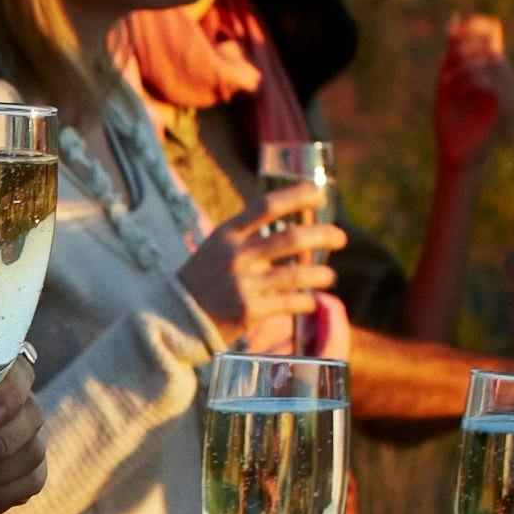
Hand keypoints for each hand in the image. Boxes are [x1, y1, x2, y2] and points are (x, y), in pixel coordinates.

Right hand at [184, 196, 346, 352]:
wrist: (172, 318)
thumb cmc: (202, 281)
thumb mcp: (216, 248)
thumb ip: (246, 237)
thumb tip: (291, 229)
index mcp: (227, 234)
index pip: (266, 206)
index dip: (297, 196)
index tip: (320, 194)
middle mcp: (236, 256)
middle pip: (291, 238)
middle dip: (323, 235)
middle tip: (341, 237)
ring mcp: (243, 284)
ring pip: (297, 274)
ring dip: (321, 274)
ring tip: (330, 276)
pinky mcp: (249, 311)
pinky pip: (290, 302)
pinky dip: (306, 301)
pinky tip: (311, 301)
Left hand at [427, 11, 513, 162]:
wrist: (454, 155)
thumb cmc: (450, 121)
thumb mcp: (446, 81)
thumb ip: (452, 52)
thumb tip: (455, 17)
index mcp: (490, 69)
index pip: (492, 33)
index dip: (475, 26)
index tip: (452, 36)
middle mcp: (503, 78)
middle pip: (490, 45)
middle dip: (464, 51)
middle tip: (446, 71)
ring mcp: (509, 92)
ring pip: (493, 60)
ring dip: (463, 70)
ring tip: (448, 87)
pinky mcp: (507, 108)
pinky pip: (493, 81)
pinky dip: (471, 83)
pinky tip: (461, 96)